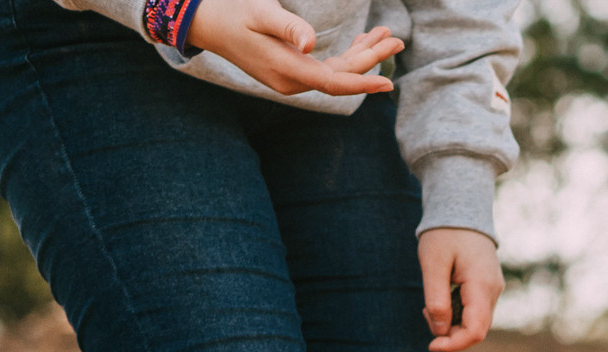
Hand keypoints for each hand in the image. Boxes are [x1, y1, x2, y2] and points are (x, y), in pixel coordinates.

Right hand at [186, 0, 402, 97]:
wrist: (209, 25)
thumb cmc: (233, 13)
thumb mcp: (260, 12)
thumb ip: (287, 27)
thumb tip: (312, 45)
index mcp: (285, 70)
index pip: (332, 82)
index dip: (361, 82)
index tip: (387, 83)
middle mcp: (291, 82)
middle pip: (340, 77)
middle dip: (371, 60)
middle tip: (397, 40)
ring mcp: (292, 80)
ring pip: (336, 72)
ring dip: (361, 55)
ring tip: (387, 35)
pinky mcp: (293, 73)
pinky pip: (326, 69)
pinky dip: (346, 56)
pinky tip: (363, 42)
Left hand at [418, 228, 503, 351]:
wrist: (462, 210)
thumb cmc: (445, 234)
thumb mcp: (433, 264)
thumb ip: (436, 299)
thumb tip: (439, 331)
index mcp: (482, 286)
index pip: (475, 331)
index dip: (454, 344)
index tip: (431, 345)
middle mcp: (493, 291)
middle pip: (475, 330)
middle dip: (449, 333)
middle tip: (425, 313)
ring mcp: (492, 290)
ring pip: (474, 322)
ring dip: (451, 323)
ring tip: (431, 303)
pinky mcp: (487, 287)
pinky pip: (474, 311)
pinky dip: (456, 313)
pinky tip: (442, 297)